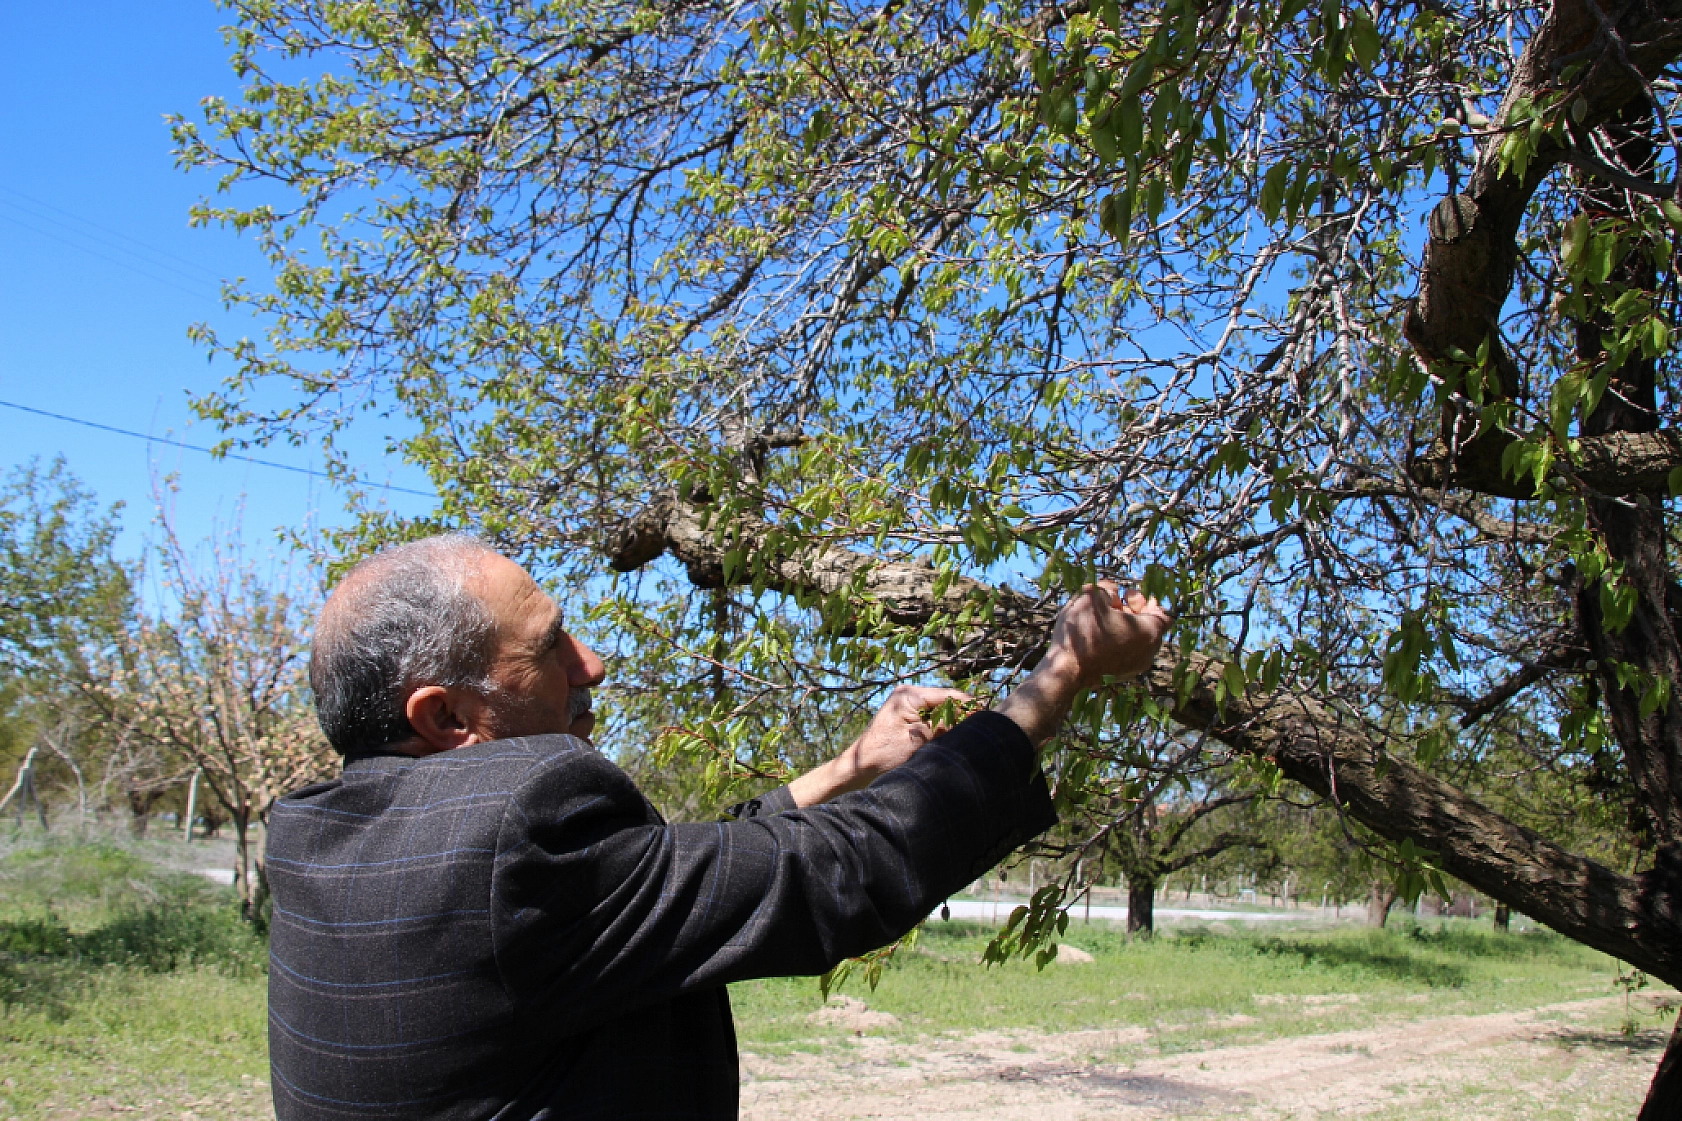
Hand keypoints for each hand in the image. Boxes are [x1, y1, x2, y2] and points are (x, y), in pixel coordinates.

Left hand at [788, 685, 973, 806]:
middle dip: (962, 713)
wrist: (859, 766)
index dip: (968, 706)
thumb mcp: (918, 742)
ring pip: (939, 708)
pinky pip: (930, 714)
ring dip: (952, 719)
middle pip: (945, 700)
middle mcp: (908, 694)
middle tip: (980, 727)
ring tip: (969, 732)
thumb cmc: (884, 755)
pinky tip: (952, 735)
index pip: (947, 695)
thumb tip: (968, 722)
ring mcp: (906, 702)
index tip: (986, 716)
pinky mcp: (906, 713)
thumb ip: (942, 728)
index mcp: (909, 696)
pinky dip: (941, 724)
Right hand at [1045, 581, 1171, 689]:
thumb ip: (1108, 587)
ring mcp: (1136, 667)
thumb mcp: (1093, 595)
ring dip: (1123, 626)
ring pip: (1137, 640)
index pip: (1164, 614)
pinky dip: (1117, 641)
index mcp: (1150, 631)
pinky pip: (1126, 653)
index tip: (1128, 594)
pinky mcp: (1121, 676)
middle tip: (1114, 603)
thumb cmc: (1084, 631)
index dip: (1147, 600)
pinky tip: (1098, 635)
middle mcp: (1149, 652)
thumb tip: (1112, 592)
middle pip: (1149, 626)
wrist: (1066, 671)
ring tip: (1102, 618)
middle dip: (1133, 611)